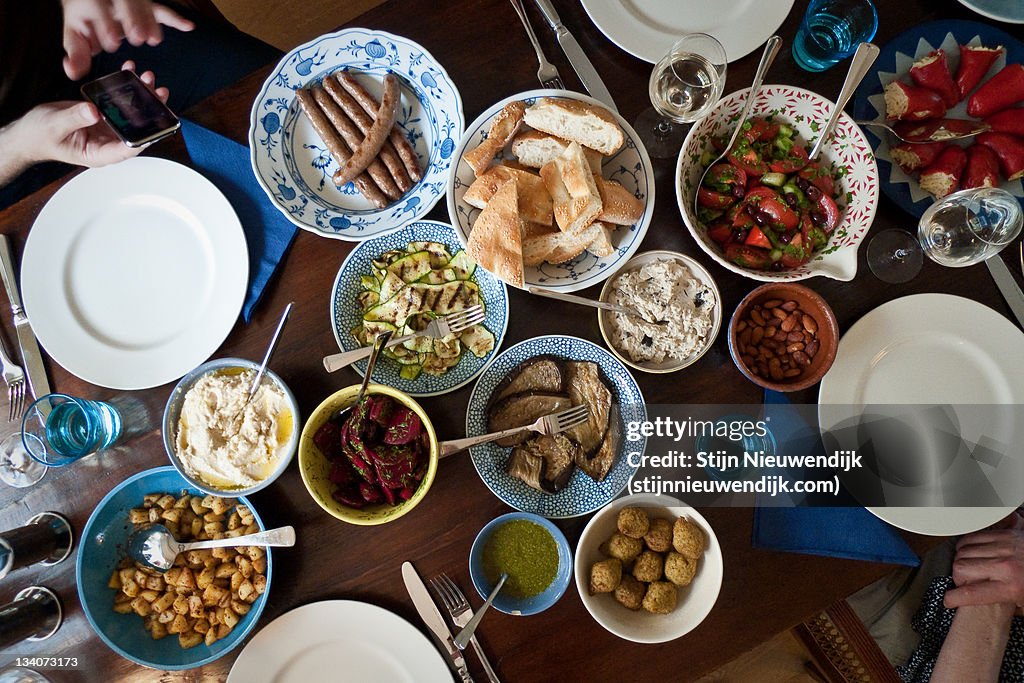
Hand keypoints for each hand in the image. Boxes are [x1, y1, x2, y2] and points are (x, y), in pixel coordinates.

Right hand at [2, 63, 167, 177]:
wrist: (29, 131)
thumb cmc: (40, 136)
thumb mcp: (55, 126)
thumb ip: (74, 119)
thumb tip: (94, 111)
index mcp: (99, 153)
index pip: (127, 149)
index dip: (143, 137)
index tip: (154, 121)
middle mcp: (108, 142)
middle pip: (136, 129)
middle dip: (149, 112)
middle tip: (158, 92)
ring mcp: (107, 128)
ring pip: (131, 114)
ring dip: (141, 97)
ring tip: (148, 79)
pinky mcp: (102, 115)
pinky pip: (118, 102)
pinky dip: (125, 88)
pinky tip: (131, 73)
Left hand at [61, 0, 193, 79]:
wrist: (92, 2)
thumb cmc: (86, 21)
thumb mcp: (75, 35)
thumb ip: (76, 54)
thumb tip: (72, 73)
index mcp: (93, 2)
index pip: (99, 8)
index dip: (106, 24)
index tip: (113, 41)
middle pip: (125, 3)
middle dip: (133, 19)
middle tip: (137, 37)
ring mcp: (131, 2)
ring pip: (145, 5)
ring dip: (151, 21)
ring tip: (153, 40)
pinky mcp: (146, 6)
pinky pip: (161, 10)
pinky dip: (175, 19)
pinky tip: (189, 27)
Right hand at [944, 529, 1023, 609]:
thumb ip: (1007, 607)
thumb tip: (988, 608)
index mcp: (1010, 587)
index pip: (971, 593)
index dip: (954, 598)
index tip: (948, 601)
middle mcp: (1005, 566)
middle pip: (961, 567)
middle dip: (957, 576)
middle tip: (962, 582)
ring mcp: (1005, 547)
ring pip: (964, 550)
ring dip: (961, 559)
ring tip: (966, 567)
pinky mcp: (1006, 534)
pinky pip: (974, 536)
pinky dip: (967, 544)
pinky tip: (970, 551)